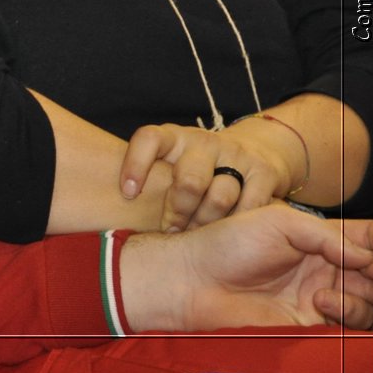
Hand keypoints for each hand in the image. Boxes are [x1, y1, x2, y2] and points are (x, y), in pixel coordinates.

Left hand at [120, 122, 295, 230]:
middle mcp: (202, 141)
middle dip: (178, 213)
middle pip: (187, 180)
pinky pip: (249, 205)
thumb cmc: (197, 169)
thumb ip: (148, 184)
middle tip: (172, 231)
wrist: (256, 152)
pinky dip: (238, 224)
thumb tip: (109, 217)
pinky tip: (230, 233)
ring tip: (199, 236)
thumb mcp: (170, 166)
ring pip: (219, 195)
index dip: (135, 165)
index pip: (148, 139)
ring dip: (207, 223)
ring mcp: (235, 154)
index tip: (129, 195)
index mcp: (173, 137)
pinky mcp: (264, 171)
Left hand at [122, 204, 372, 331]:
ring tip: (330, 290)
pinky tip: (320, 300)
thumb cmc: (228, 244)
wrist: (195, 281)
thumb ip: (327, 235)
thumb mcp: (279, 222)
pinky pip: (352, 326)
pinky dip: (348, 312)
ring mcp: (322, 299)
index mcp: (321, 241)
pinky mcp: (313, 327)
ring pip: (371, 302)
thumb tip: (368, 255)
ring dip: (366, 295)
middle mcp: (327, 270)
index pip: (368, 240)